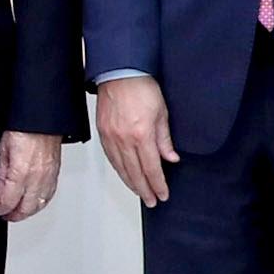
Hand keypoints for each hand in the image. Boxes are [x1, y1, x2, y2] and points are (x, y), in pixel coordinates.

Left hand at [0, 129, 60, 221]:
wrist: (42, 120)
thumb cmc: (23, 129)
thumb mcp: (3, 152)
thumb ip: (0, 177)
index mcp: (21, 172)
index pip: (8, 202)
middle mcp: (37, 178)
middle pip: (25, 209)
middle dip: (12, 215)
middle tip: (2, 214)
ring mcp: (48, 177)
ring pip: (38, 205)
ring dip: (26, 212)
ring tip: (15, 212)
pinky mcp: (55, 174)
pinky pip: (48, 196)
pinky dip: (39, 203)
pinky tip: (31, 203)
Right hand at [96, 75, 176, 206]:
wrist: (119, 72)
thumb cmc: (141, 86)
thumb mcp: (162, 112)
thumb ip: (165, 139)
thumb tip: (170, 158)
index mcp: (142, 135)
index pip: (152, 168)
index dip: (158, 184)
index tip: (163, 194)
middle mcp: (124, 139)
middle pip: (135, 173)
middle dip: (145, 190)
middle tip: (152, 201)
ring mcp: (111, 137)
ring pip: (121, 168)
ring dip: (131, 183)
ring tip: (140, 192)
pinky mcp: (103, 133)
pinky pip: (110, 158)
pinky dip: (118, 169)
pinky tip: (124, 174)